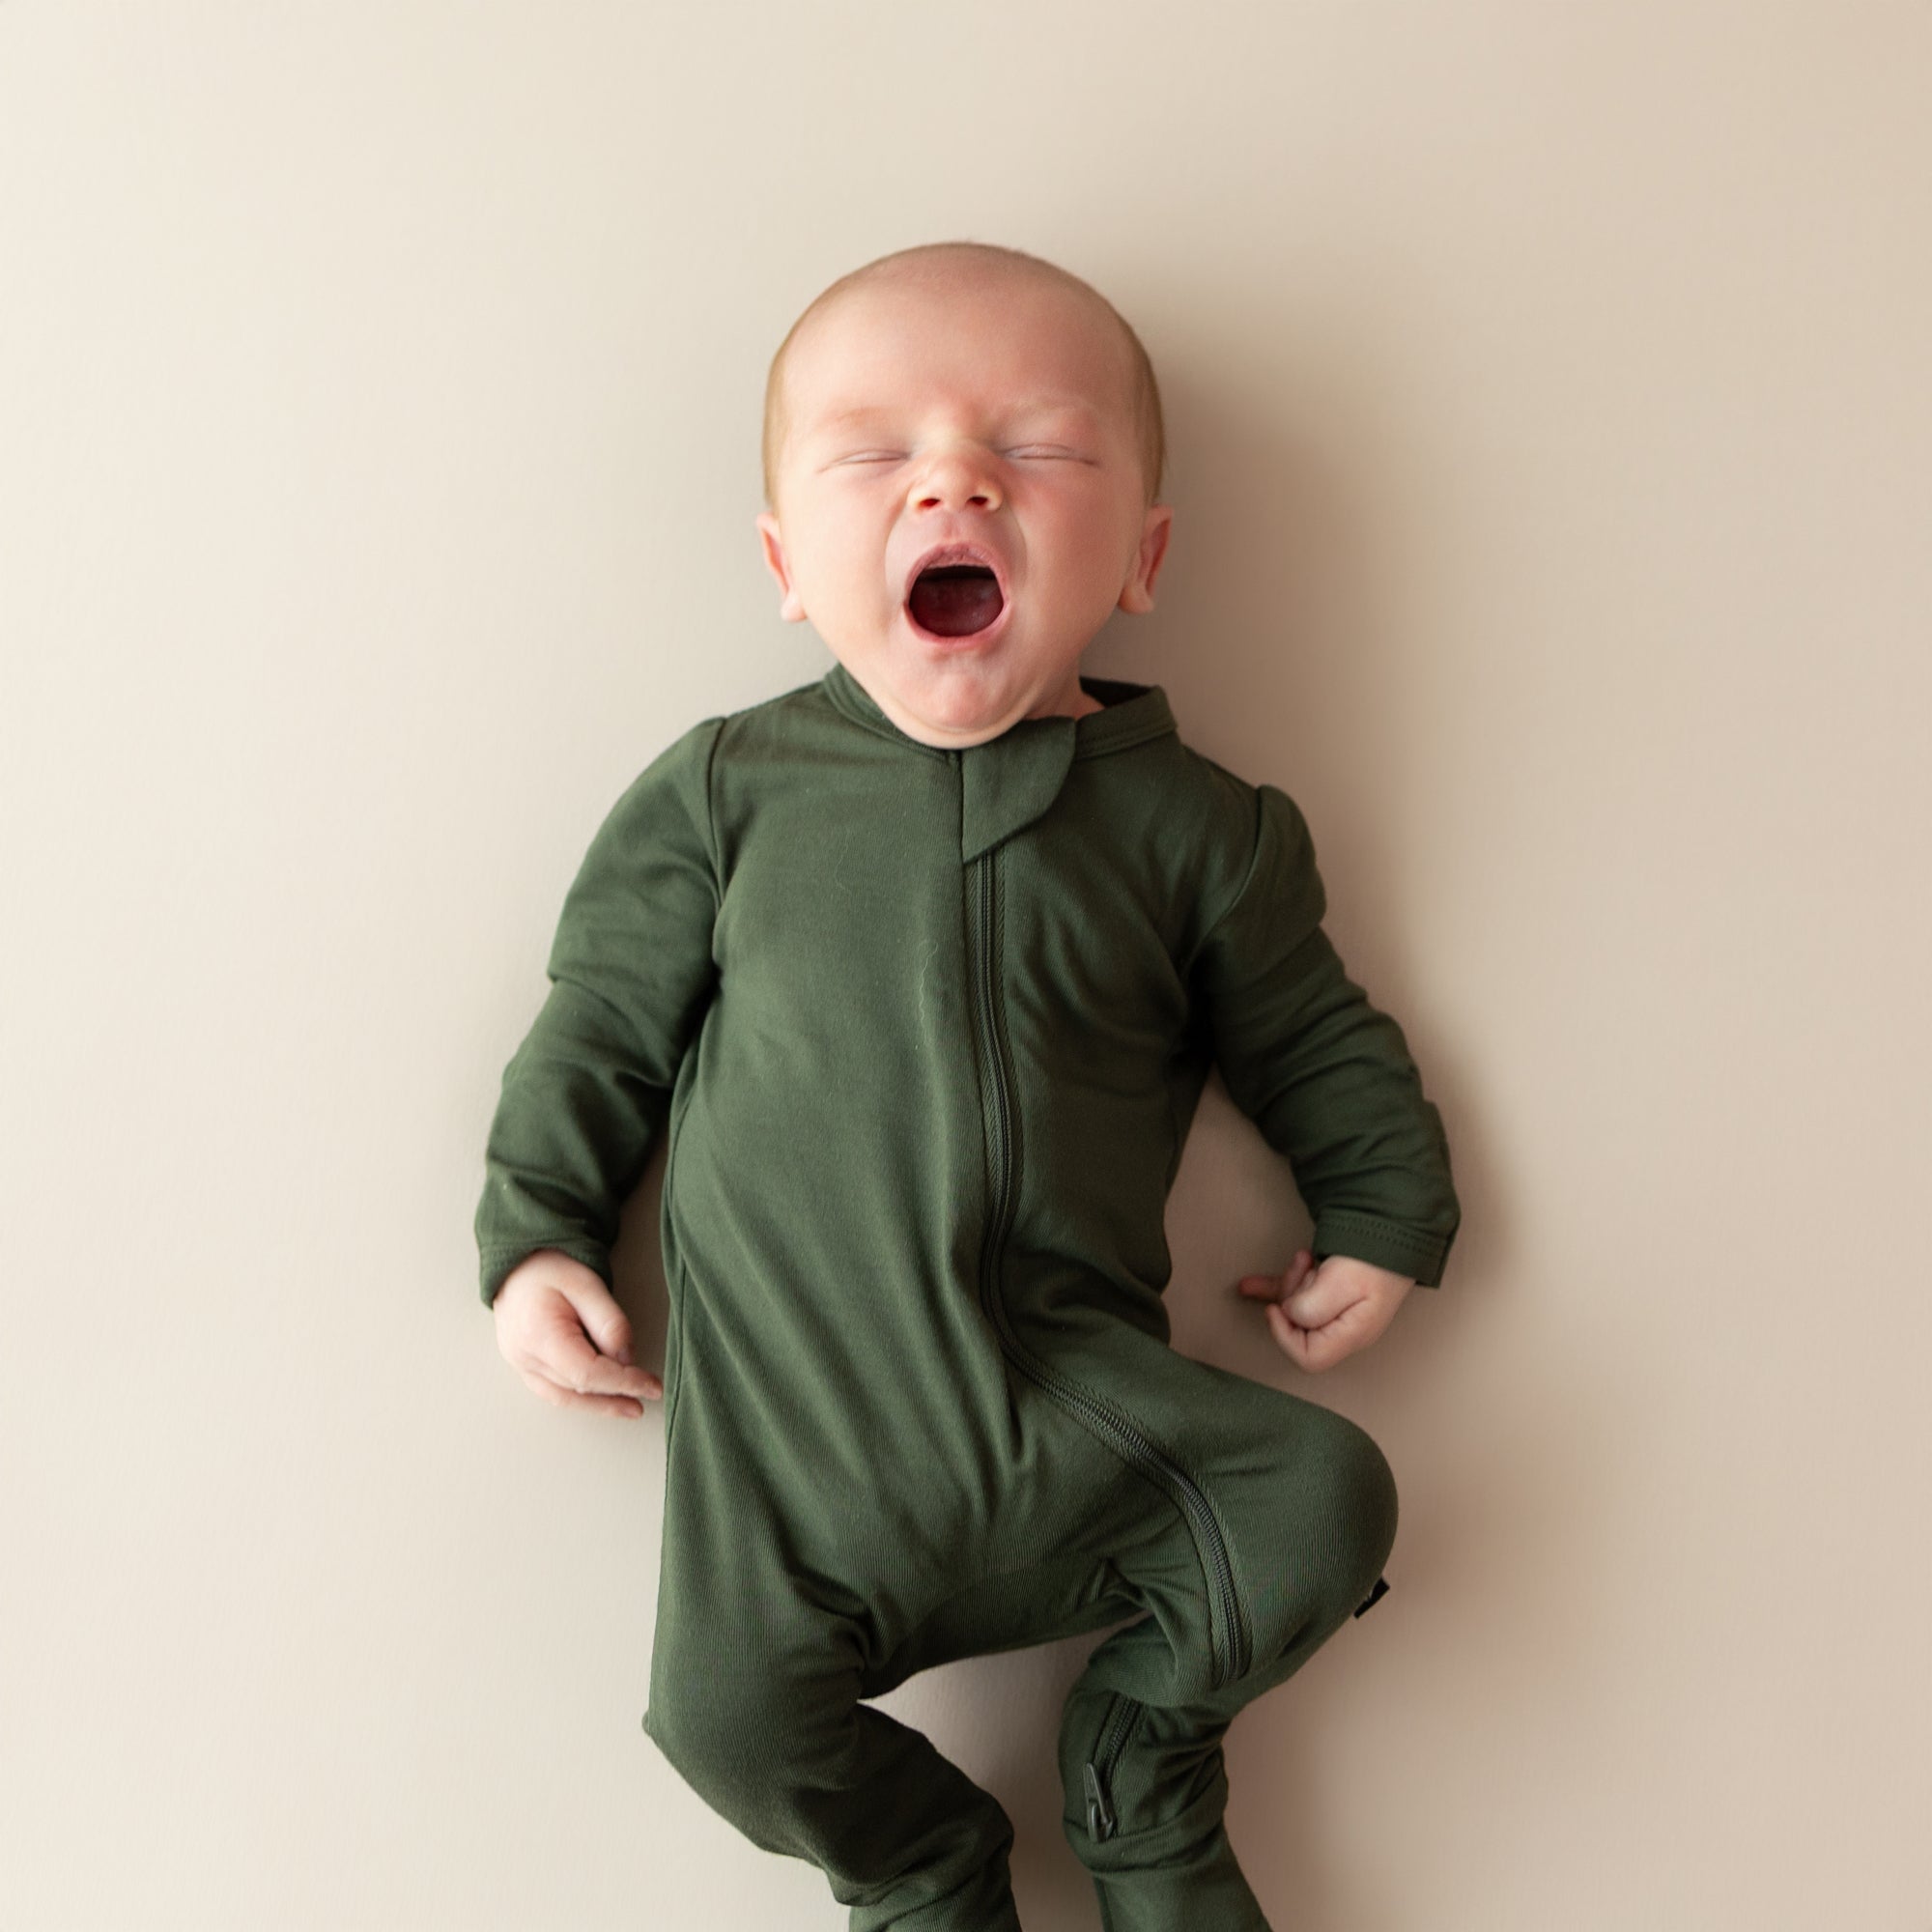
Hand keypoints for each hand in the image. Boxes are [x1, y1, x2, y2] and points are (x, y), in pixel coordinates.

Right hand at [493, 1250, 662, 1418]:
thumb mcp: (587, 1284)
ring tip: (630, 1406)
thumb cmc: (549, 1270)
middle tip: (649, 1394)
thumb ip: (609, 1322)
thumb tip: (627, 1358)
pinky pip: (554, 1392)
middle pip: (578, 1388)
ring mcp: (520, 1365)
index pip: (587, 1373)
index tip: (650, 1385)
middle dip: (616, 1394)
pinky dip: (581, 1398)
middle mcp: (524, 1357)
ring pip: (565, 1397)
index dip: (622, 1383)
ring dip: (600, 1405)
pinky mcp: (523, 1367)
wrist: (517, 1266)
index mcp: (539, 1335)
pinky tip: (602, 1399)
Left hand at [1236, 1248, 1413, 1373]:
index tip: (1277, 1309)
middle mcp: (1343, 1328)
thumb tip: (1289, 1314)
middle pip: (1299, 1329)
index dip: (1285, 1336)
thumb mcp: (1342, 1284)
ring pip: (1296, 1308)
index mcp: (1351, 1335)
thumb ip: (1312, 1307)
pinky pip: (1295, 1296)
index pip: (1309, 1358)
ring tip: (1305, 1257)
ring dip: (1291, 1282)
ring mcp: (1337, 1311)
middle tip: (1303, 1269)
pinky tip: (1251, 1285)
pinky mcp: (1330, 1293)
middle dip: (1292, 1296)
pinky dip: (1274, 1287)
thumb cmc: (1374, 1259)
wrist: (1393, 1230)